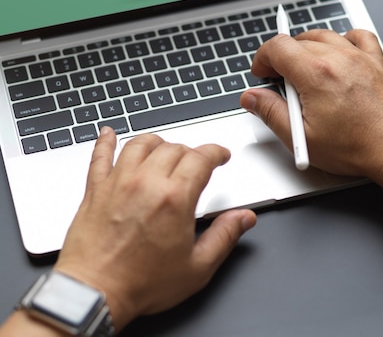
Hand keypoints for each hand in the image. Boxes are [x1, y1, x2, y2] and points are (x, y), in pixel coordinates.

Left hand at [54, 127, 255, 330]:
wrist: (93, 295)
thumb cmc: (140, 284)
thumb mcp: (197, 268)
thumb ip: (224, 237)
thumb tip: (243, 218)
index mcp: (175, 198)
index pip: (201, 157)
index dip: (216, 152)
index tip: (221, 155)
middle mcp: (146, 183)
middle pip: (174, 148)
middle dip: (191, 151)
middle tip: (196, 162)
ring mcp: (118, 183)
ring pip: (141, 144)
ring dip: (158, 142)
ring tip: (164, 148)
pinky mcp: (95, 190)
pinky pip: (100, 155)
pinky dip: (105, 141)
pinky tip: (109, 134)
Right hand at [240, 29, 382, 180]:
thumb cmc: (357, 147)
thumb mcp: (302, 138)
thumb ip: (271, 113)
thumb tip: (252, 98)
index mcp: (315, 74)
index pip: (277, 47)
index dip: (262, 58)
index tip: (262, 73)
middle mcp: (338, 58)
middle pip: (298, 41)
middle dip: (282, 57)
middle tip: (281, 81)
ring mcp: (360, 57)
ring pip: (325, 35)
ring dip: (308, 47)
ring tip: (304, 69)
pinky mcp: (377, 63)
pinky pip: (358, 37)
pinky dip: (344, 40)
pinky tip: (340, 54)